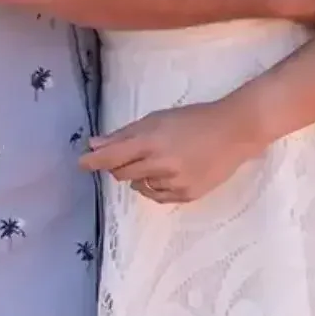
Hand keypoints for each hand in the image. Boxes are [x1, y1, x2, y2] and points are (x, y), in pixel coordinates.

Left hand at [79, 98, 256, 203]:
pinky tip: (169, 172)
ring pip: (140, 186)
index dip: (92, 162)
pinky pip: (158, 197)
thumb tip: (94, 145)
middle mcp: (159, 165)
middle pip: (122, 174)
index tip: (80, 164)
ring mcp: (174, 183)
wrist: (234, 132)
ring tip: (160, 159)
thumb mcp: (157, 118)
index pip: (111, 157)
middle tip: (131, 154)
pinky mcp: (187, 196)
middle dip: (119, 166)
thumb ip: (125, 134)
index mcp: (151, 141)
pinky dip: (156, 186)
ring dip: (141, 175)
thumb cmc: (193, 119)